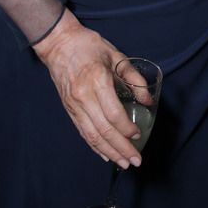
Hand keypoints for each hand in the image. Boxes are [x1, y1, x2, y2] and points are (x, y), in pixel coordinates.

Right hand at [33, 10, 141, 167]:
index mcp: (97, 80)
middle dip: (121, 148)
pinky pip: (82, 132)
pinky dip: (95, 146)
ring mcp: (74, 105)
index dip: (127, 128)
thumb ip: (133, 77)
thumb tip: (148, 100)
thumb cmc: (89, 46)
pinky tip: (106, 155)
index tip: (138, 135)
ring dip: (109, 152)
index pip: (114, 114)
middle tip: (136, 161)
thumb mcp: (116, 54)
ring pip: (92, 136)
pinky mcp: (69, 109)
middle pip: (104, 130)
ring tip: (123, 163)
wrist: (59, 43)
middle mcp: (84, 96)